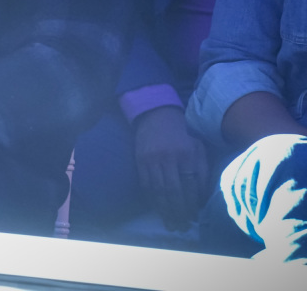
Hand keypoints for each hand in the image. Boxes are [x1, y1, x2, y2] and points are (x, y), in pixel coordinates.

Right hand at [133, 106, 209, 231]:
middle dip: (178, 211)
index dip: (192, 204)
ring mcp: (152, 159)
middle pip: (174, 190)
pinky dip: (151, 198)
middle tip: (182, 227)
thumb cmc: (182, 134)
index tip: (194, 218)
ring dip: (164, 209)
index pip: (190, 185)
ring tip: (170, 223)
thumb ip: (202, 171)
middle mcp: (169, 157)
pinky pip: (145, 184)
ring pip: (158, 190)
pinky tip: (157, 208)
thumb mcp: (198, 147)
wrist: (156, 115)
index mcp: (187, 154)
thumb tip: (202, 197)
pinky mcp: (140, 160)